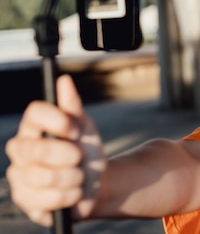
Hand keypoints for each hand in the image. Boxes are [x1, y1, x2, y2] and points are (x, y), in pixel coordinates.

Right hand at [5, 75, 105, 225]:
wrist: (98, 185)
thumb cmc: (87, 151)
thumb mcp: (84, 128)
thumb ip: (73, 107)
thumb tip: (64, 81)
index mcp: (33, 128)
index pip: (34, 113)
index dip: (56, 120)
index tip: (75, 130)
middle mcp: (20, 151)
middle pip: (34, 148)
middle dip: (65, 154)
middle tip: (79, 157)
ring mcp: (19, 177)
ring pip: (42, 176)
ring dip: (71, 177)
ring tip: (78, 176)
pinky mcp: (26, 201)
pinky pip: (46, 199)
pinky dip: (68, 196)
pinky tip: (73, 193)